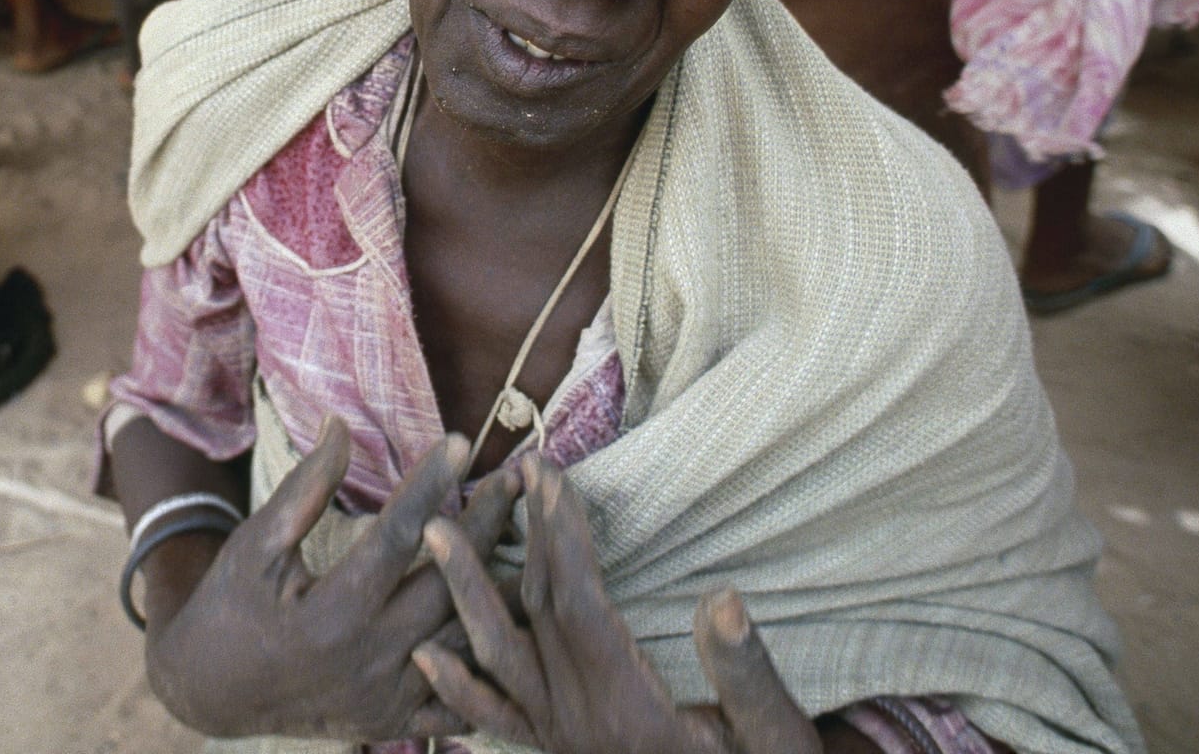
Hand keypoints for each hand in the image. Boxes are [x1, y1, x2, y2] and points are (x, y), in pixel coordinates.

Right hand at [145, 418, 520, 741]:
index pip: (395, 537)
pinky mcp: (395, 720)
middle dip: (488, 525)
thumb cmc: (231, 606)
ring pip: (466, 639)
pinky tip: (518, 619)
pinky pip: (461, 699)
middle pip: (447, 583)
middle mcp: (367, 657)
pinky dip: (492, 663)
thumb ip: (304, 489)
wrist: (210, 691)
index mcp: (331, 612)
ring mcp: (387, 695)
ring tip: (538, 538)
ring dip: (502, 588)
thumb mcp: (255, 546)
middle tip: (518, 478)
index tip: (462, 440)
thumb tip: (339, 424)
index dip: (430, 485)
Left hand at [416, 454, 821, 753]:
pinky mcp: (557, 753)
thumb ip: (746, 674)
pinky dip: (457, 692)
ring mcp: (561, 742)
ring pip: (498, 658)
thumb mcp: (774, 738)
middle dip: (524, 537)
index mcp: (630, 712)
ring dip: (466, 592)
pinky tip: (424, 661)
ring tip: (434, 535)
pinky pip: (495, 722)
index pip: (580, 605)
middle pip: (536, 615)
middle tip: (511, 472)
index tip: (552, 477)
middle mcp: (581, 726)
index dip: (563, 537)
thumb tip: (723, 598)